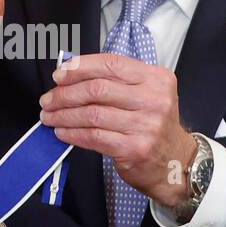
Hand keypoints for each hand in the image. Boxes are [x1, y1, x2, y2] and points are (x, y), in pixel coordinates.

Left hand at [39, 53, 197, 206]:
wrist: (176, 162)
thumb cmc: (154, 126)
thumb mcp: (147, 95)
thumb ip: (117, 82)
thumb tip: (71, 75)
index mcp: (156, 78)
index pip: (112, 64)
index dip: (80, 67)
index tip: (59, 75)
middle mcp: (154, 99)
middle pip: (98, 89)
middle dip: (66, 93)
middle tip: (48, 99)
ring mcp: (146, 125)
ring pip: (92, 114)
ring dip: (64, 115)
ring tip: (50, 116)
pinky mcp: (134, 148)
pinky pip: (94, 136)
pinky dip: (73, 133)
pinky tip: (62, 132)